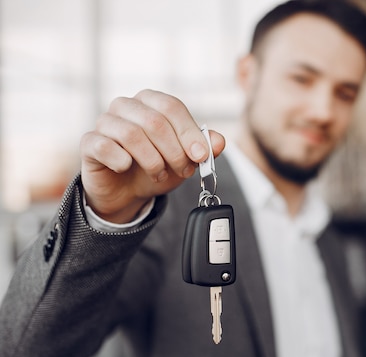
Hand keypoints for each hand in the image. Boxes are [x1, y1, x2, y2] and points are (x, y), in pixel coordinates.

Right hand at [80, 89, 224, 222]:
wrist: (128, 190)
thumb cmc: (158, 166)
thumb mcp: (186, 159)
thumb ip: (204, 148)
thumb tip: (220, 141)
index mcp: (151, 101)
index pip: (172, 107)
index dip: (189, 133)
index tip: (200, 156)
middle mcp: (126, 105)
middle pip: (155, 121)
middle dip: (174, 152)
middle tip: (183, 171)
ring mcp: (105, 122)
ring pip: (131, 134)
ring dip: (152, 160)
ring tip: (160, 174)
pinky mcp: (90, 143)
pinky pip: (104, 146)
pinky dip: (122, 161)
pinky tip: (128, 168)